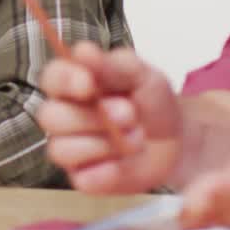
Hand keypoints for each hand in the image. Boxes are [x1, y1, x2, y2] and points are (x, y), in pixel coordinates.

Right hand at [36, 43, 181, 192]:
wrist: (178, 138)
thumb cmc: (151, 100)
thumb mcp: (142, 75)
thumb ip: (113, 64)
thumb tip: (82, 51)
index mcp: (72, 84)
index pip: (51, 78)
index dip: (65, 80)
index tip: (89, 85)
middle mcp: (64, 116)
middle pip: (50, 117)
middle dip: (92, 117)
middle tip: (130, 115)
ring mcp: (71, 150)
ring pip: (61, 150)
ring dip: (104, 144)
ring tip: (137, 139)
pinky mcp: (85, 178)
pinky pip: (85, 179)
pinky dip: (110, 171)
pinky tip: (126, 162)